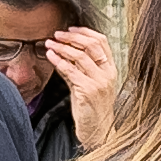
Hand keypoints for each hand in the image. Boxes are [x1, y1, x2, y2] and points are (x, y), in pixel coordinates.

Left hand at [46, 28, 117, 149]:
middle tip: (57, 34)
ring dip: (62, 47)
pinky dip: (59, 61)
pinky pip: (71, 71)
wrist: (98, 132)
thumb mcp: (86, 85)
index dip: (85, 32)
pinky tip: (51, 56)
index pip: (101, 41)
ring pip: (80, 56)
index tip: (70, 29)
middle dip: (72, 37)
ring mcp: (99, 82)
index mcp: (111, 69)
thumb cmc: (92, 110)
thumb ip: (77, 70)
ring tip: (49, 43)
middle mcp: (108, 73)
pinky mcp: (88, 91)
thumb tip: (61, 54)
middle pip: (91, 45)